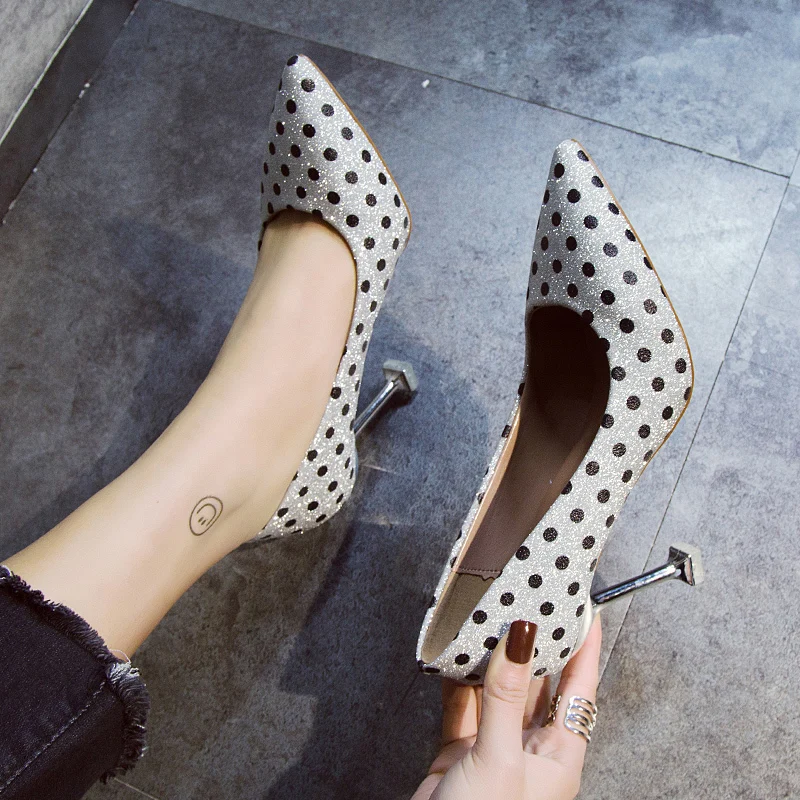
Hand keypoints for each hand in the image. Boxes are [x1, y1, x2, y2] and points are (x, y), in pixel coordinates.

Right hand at [412, 615, 601, 799]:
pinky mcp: (462, 750)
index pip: (580, 690)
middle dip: (535, 646)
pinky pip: (464, 703)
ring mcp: (495, 748)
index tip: (586, 612)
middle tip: (531, 606)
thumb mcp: (499, 758)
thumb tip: (521, 639)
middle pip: (539, 685)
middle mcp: (530, 749)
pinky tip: (455, 656)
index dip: (585, 650)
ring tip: (491, 621)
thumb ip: (507, 695)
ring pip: (499, 689)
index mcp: (558, 757)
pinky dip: (458, 679)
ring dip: (493, 658)